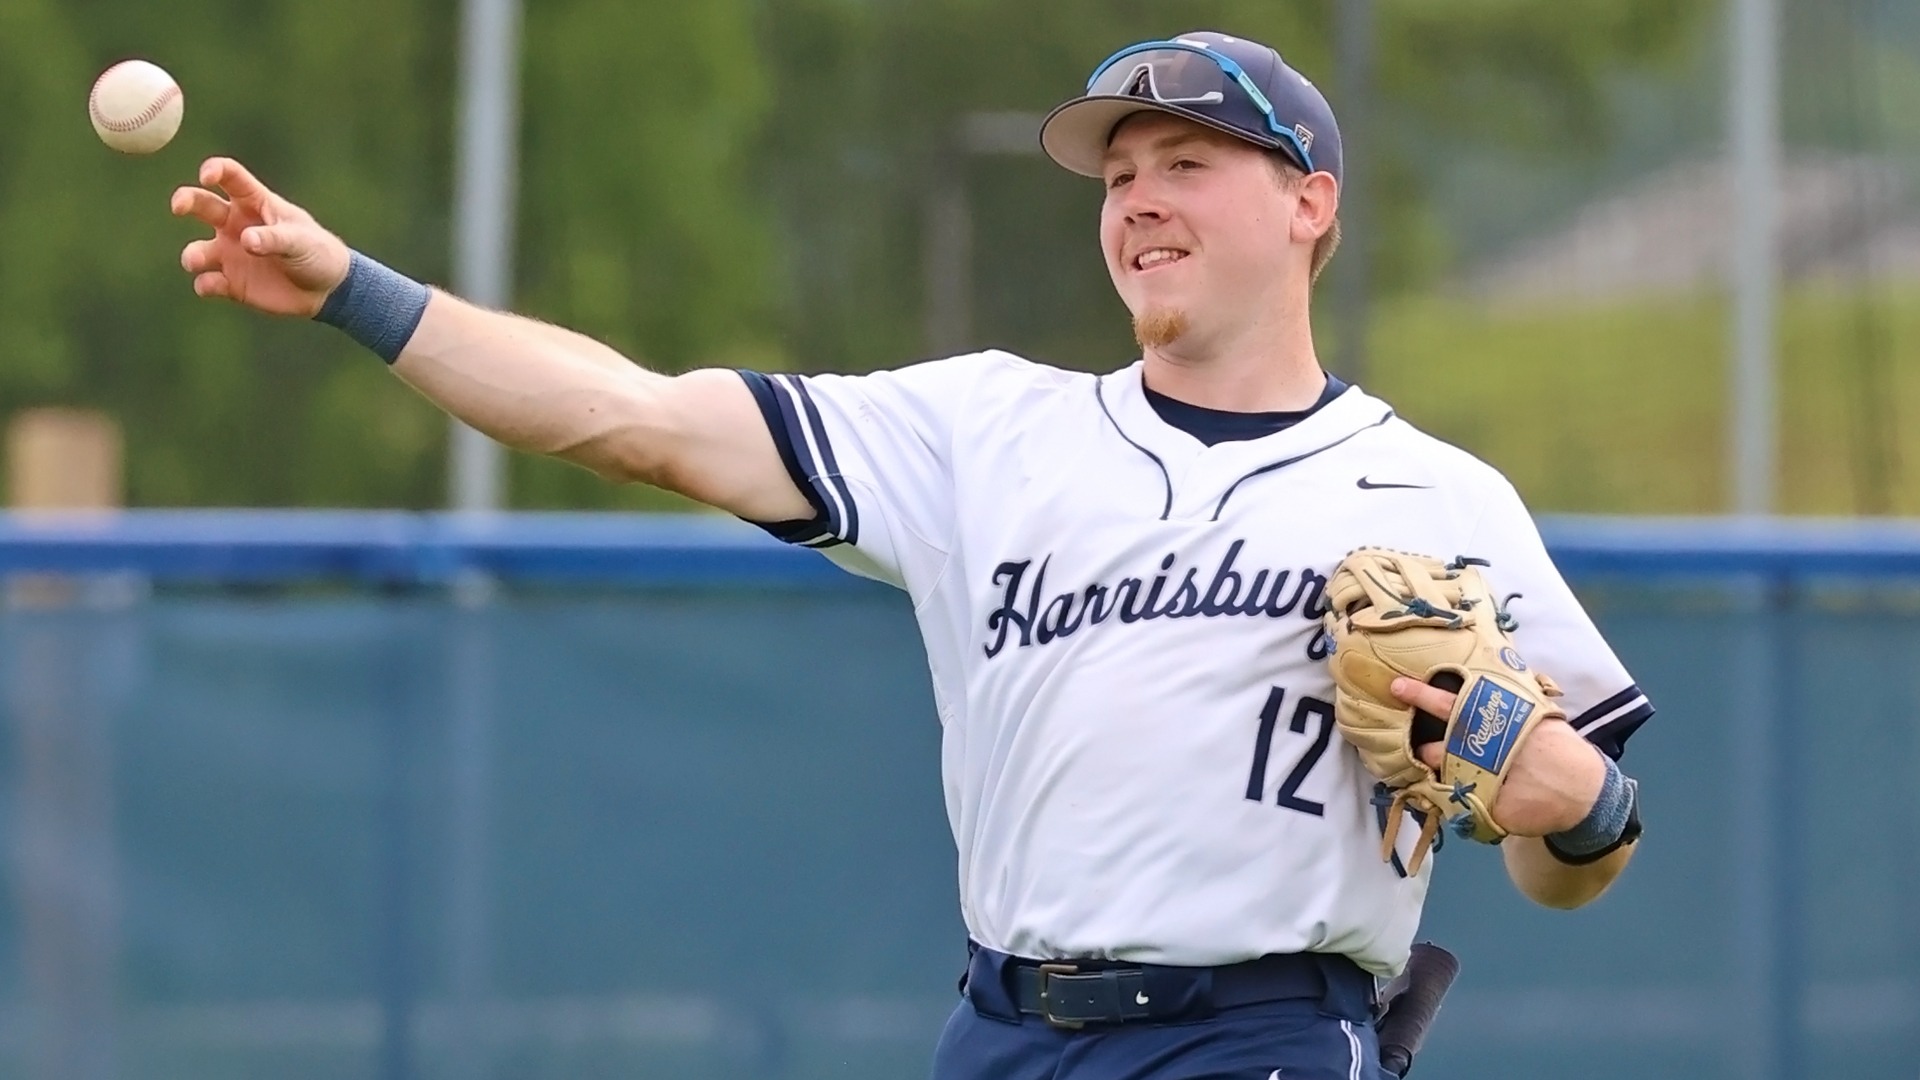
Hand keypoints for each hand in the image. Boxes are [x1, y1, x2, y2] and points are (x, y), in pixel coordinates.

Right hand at [171, 157, 350, 316]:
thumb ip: (274, 238)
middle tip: (178, 206)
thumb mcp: (301, 241)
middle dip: (186, 200)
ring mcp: (230, 253)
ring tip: (196, 261)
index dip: (215, 170)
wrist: (327, 290)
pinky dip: (205, 284)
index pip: (231, 178)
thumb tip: (245, 240)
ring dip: (193, 255)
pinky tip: (211, 285)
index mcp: (256, 204)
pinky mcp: (231, 282)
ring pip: (198, 250)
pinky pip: (208, 282)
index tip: (207, 175)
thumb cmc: (317, 253)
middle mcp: (236, 225)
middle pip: (202, 205)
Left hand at [1389, 677, 1607, 837]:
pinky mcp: (1490, 811)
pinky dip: (1469, 801)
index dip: (1422, 695)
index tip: (1397, 686)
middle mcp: (1486, 750)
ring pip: (1447, 776)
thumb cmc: (1556, 748)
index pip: (1450, 704)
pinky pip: (1465, 805)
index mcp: (1496, 721)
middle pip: (1439, 748)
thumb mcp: (1535, 714)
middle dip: (1428, 748)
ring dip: (1447, 774)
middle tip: (1423, 748)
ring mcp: (1486, 783)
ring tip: (1464, 773)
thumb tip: (1487, 673)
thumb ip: (1505, 702)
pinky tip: (1486, 796)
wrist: (1585, 791)